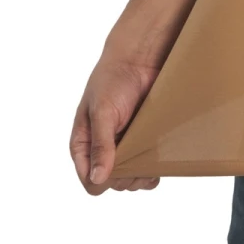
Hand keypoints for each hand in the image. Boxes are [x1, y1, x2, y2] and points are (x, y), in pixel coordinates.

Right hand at [69, 54, 161, 193]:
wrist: (140, 60)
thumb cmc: (113, 81)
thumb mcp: (102, 112)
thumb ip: (100, 145)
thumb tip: (97, 178)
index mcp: (84, 145)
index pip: (89, 180)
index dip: (105, 180)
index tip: (121, 167)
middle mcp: (102, 150)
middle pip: (113, 183)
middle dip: (127, 178)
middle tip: (138, 160)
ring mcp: (124, 147)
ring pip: (132, 179)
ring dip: (142, 175)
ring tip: (149, 161)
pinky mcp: (144, 142)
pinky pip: (148, 167)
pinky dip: (154, 167)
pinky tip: (159, 160)